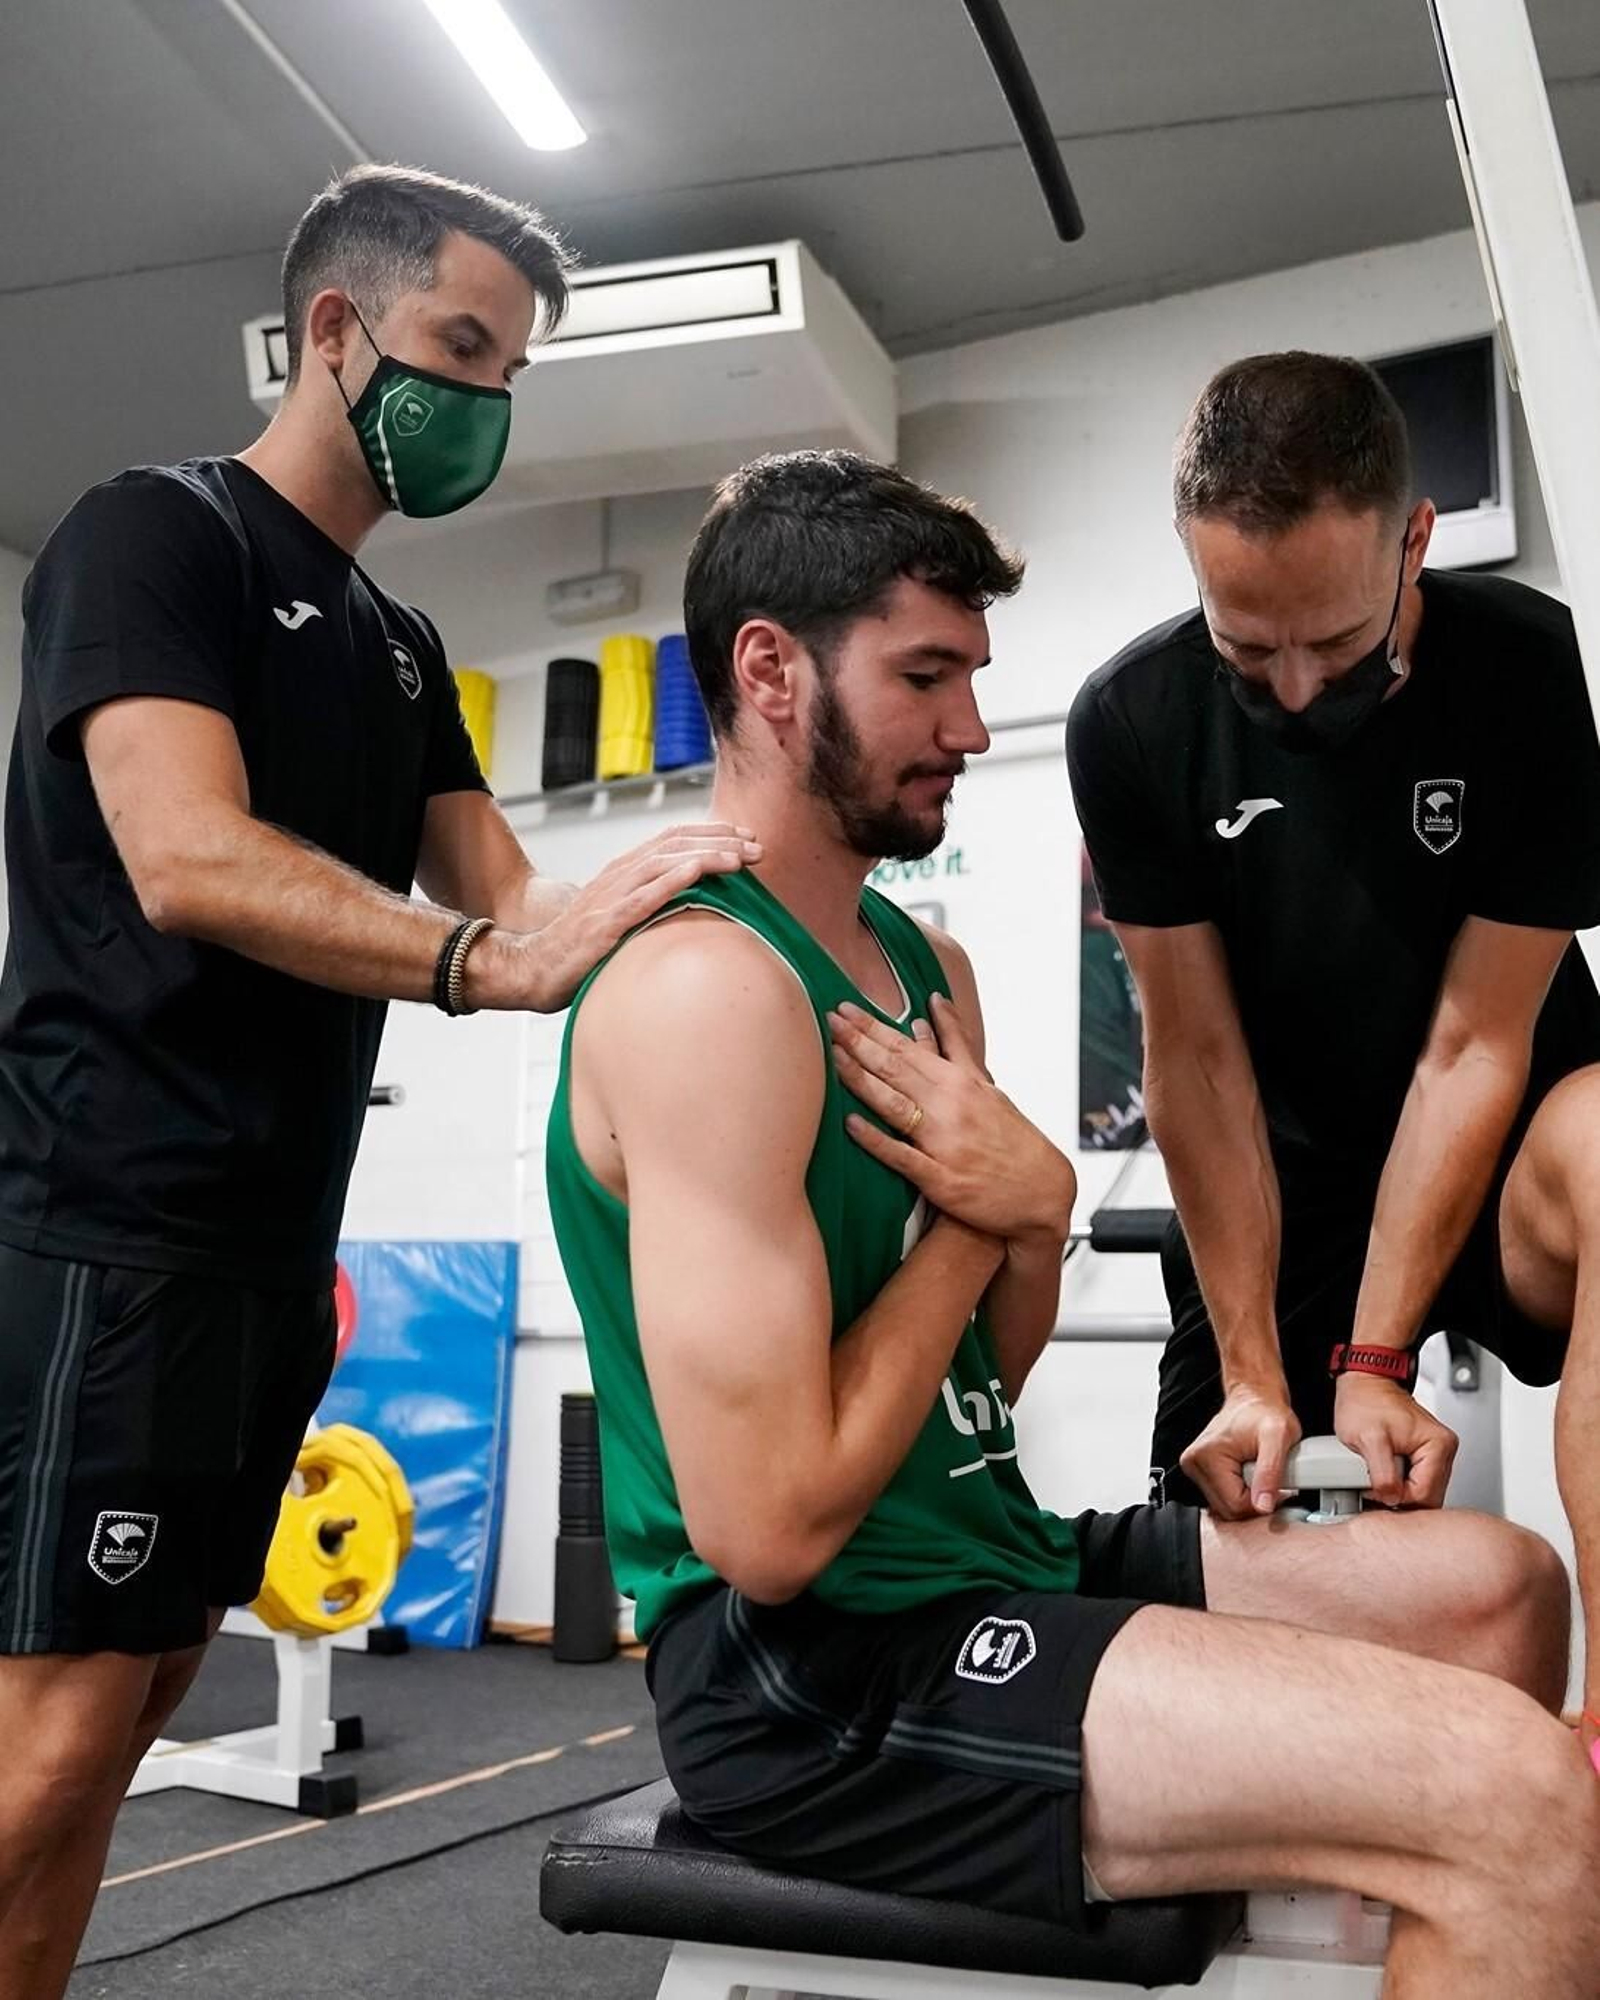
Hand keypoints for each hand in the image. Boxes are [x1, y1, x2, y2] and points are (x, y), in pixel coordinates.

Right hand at [502, 824, 760, 1011]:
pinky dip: (672, 880)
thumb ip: (646, 910)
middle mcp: (617, 877)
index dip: (711, 833)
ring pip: (664, 862)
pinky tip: (698, 871)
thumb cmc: (575, 953)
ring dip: (706, 856)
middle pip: (675, 844)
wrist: (531, 970)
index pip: (672, 840)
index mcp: (621, 873)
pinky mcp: (605, 924)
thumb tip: (688, 913)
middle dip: (720, 841)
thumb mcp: (616, 922)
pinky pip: (643, 897)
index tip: (746, 838)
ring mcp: (610, 898)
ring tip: (741, 857)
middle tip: (759, 847)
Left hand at [827, 994, 1075, 1242]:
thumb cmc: (1009, 1136)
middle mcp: (950, 1107)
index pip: (907, 1048)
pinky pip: (902, 1157)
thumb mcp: (985, 1083)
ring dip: (861, 1081)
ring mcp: (944, 1143)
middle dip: (858, 1044)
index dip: (871, 1028)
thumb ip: (955, 1043)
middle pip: (896, 1069)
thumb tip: (934, 1003)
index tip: (843, 1010)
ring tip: (831, 1059)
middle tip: (826, 1021)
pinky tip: (851, 1125)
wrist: (1042, 1190)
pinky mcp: (941, 1179)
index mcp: (959, 1082)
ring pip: (895, 1105)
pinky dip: (876, 1140)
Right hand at [1179, 1383, 1301, 1519]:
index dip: (1263, 1501)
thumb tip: (1263, 1506)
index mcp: (1206, 1456)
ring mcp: (1195, 1468)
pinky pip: (1224, 1498)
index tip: (1278, 1486)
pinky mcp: (1202, 1471)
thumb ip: (1270, 1472)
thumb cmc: (1265, 1411)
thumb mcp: (1278, 1437)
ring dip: (1248, 1496)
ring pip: (1226, 1507)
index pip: (1236, 1505)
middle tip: (1269, 1476)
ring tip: (1259, 1471)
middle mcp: (1194, 1463)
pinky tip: (1249, 1475)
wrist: (1255, 1398)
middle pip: (1229, 1510)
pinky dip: (1241, 1492)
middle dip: (1255, 1499)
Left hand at [1334, 1372, 1457, 1507]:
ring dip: (1399, 1491)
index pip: (1425, 1495)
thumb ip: (1383, 1474)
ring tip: (1378, 1474)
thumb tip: (1392, 1499)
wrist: (1364, 1385)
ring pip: (1422, 1494)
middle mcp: (1443, 1451)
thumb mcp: (1368, 1439)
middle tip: (1374, 1485)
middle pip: (1428, 1498)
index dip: (1396, 1498)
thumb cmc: (1365, 1402)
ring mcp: (1436, 1454)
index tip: (1373, 1491)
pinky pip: (1417, 1484)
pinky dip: (1399, 1484)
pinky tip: (1385, 1472)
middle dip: (1399, 1496)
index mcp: (1438, 1445)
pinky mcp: (1426, 1457)